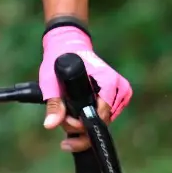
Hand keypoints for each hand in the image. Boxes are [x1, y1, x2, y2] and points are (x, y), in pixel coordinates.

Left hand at [39, 25, 130, 152]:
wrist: (68, 47)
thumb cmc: (60, 60)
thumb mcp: (51, 80)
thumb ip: (53, 103)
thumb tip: (50, 124)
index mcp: (108, 80)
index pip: (101, 114)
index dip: (82, 123)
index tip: (66, 119)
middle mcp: (119, 87)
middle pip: (103, 121)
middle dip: (80, 125)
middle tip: (63, 118)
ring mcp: (121, 93)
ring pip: (104, 121)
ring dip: (84, 123)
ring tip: (67, 114)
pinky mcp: (119, 97)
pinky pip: (105, 116)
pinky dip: (90, 117)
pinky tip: (77, 113)